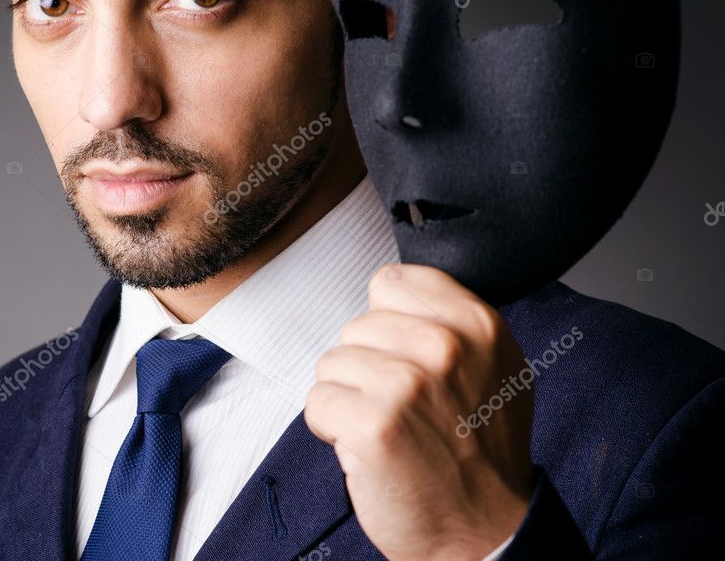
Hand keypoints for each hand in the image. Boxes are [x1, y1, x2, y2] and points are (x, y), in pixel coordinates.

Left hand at [304, 264, 533, 559]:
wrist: (482, 532)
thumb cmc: (480, 452)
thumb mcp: (495, 368)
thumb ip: (451, 321)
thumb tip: (392, 294)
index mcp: (477, 324)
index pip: (391, 282)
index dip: (386, 323)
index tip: (403, 358)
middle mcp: (446, 346)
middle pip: (356, 325)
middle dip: (365, 367)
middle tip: (401, 408)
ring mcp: (409, 383)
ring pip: (332, 362)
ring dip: (348, 399)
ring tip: (387, 428)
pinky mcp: (374, 423)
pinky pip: (317, 401)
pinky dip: (331, 429)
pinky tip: (368, 449)